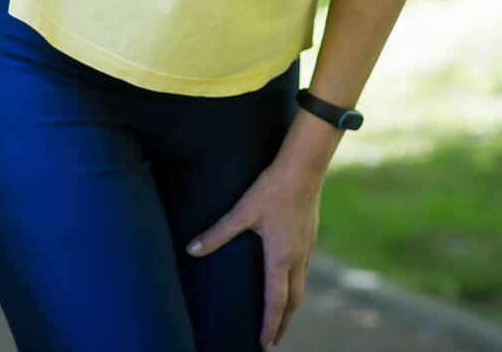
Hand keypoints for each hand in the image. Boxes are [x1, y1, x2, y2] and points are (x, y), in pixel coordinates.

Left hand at [184, 160, 320, 347]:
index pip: (275, 301)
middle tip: (273, 341)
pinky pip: (304, 270)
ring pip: (301, 286)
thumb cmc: (272, 189)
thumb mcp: (242, 211)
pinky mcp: (310, 236)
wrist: (304, 167)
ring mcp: (307, 247)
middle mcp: (297, 257)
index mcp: (280, 257)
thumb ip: (217, 233)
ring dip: (291, 306)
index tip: (263, 343)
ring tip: (281, 317)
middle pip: (293, 301)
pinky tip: (290, 280)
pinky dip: (296, 286)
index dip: (269, 325)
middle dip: (283, 324)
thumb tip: (191, 249)